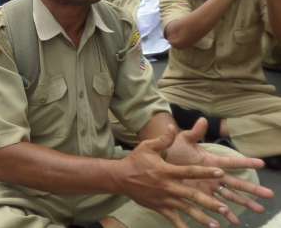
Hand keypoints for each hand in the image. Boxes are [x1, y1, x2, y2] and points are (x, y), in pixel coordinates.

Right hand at [116, 125, 232, 227]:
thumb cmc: (136, 160)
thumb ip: (163, 139)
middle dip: (208, 202)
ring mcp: (164, 199)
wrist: (120, 177)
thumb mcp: (148, 146)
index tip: (220, 172)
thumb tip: (173, 126)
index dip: (205, 172)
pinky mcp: (160, 208)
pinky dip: (183, 227)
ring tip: (215, 225)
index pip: (189, 171)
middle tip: (224, 208)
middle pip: (191, 195)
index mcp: (166, 171)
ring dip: (201, 218)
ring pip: (186, 210)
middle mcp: (167, 187)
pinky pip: (173, 219)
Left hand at [165, 118, 273, 222]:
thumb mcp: (183, 140)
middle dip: (253, 189)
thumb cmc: (173, 149)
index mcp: (211, 161)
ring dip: (245, 203)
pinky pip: (216, 205)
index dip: (245, 162)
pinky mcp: (201, 195)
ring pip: (230, 196)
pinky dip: (225, 213)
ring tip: (259, 209)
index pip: (231, 162)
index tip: (261, 163)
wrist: (160, 162)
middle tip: (269, 194)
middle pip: (236, 183)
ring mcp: (209, 186)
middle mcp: (214, 175)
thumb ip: (194, 133)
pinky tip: (234, 222)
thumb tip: (203, 120)